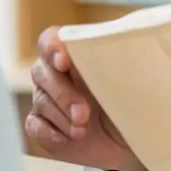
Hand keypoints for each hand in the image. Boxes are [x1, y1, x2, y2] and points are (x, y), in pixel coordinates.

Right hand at [24, 27, 151, 170]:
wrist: (132, 137)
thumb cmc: (133, 100)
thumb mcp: (134, 77)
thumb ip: (126, 55)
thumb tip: (136, 33)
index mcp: (75, 54)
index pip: (50, 40)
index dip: (52, 47)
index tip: (63, 61)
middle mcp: (56, 74)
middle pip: (42, 72)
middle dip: (63, 93)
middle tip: (84, 113)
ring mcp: (47, 100)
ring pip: (41, 101)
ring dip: (62, 117)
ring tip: (83, 130)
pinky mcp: (43, 127)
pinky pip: (34, 126)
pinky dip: (50, 133)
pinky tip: (69, 138)